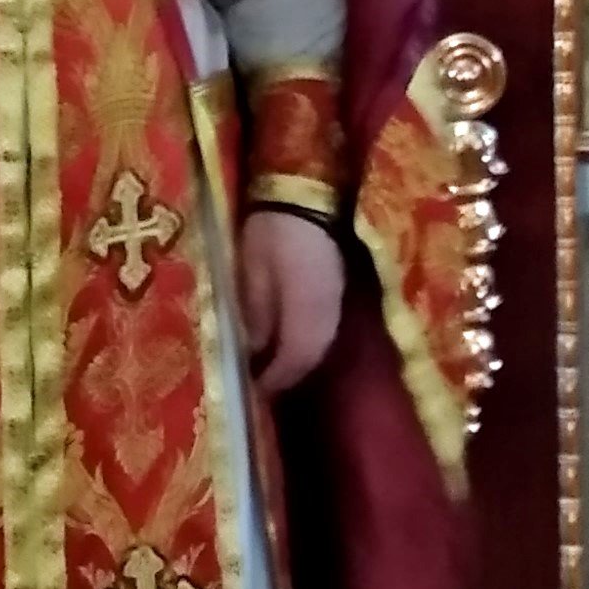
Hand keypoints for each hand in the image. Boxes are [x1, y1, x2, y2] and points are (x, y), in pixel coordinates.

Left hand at [237, 206, 343, 397]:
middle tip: (260, 385)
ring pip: (319, 348)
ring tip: (272, 370)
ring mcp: (337, 305)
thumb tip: (253, 356)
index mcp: (305, 310)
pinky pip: (325, 332)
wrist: (301, 198)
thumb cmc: (269, 233)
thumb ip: (256, 318)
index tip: (250, 391)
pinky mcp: (338, 295)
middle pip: (309, 360)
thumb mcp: (252, 275)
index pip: (292, 361)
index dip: (272, 381)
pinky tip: (289, 344)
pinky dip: (307, 345)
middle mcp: (328, 315)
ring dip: (298, 363)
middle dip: (285, 377)